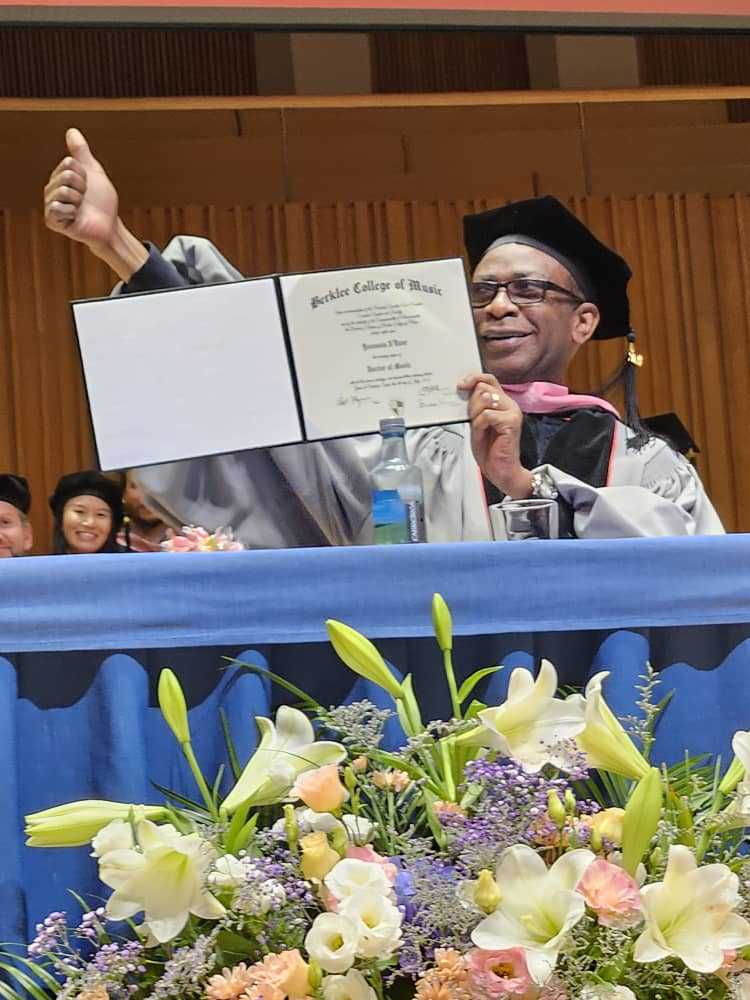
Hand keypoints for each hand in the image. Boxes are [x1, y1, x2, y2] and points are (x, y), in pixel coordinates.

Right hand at [43, 128, 146, 279]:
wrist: (109, 226)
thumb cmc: (102, 201)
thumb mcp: (93, 172)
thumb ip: (81, 152)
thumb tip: (71, 131)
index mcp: (59, 177)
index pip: (69, 163)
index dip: (84, 174)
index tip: (88, 186)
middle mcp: (51, 190)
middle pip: (66, 175)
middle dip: (83, 187)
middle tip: (85, 199)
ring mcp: (50, 205)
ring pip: (64, 190)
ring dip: (79, 200)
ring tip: (81, 208)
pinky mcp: (52, 221)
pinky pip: (58, 207)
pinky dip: (72, 212)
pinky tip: (75, 218)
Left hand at [458, 373, 532, 498]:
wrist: (501, 470)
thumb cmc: (490, 450)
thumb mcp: (478, 423)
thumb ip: (476, 406)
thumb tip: (464, 390)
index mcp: (503, 402)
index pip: (489, 379)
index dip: (474, 378)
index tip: (461, 385)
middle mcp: (510, 404)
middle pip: (483, 388)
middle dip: (471, 404)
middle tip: (473, 420)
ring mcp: (512, 412)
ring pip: (484, 399)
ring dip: (475, 414)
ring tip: (479, 428)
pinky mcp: (511, 422)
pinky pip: (487, 415)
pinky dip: (479, 425)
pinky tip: (483, 434)